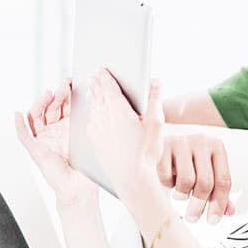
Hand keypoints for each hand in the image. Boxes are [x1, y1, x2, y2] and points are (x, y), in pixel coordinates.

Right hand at [14, 78, 97, 206]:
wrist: (79, 188)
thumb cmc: (87, 168)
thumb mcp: (90, 139)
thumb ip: (91, 122)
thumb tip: (100, 100)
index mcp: (68, 127)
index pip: (64, 105)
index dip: (66, 93)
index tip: (73, 82)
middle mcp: (54, 131)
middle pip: (50, 107)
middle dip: (56, 95)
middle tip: (64, 86)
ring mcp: (44, 139)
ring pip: (36, 116)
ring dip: (40, 103)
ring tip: (48, 94)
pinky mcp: (36, 150)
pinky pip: (24, 135)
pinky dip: (19, 124)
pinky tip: (18, 114)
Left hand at [86, 69, 164, 201]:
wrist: (131, 178)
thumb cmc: (145, 151)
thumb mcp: (156, 123)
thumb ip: (155, 99)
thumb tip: (155, 81)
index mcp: (118, 109)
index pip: (107, 86)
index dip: (105, 76)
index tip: (102, 69)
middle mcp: (103, 117)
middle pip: (97, 95)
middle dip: (96, 84)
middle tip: (93, 75)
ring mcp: (97, 130)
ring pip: (93, 108)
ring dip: (92, 97)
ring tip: (92, 90)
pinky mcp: (95, 142)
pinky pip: (91, 122)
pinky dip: (92, 113)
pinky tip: (94, 115)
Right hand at [159, 134, 235, 223]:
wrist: (158, 140)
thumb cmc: (188, 160)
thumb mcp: (205, 171)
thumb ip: (218, 191)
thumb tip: (230, 212)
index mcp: (217, 146)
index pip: (223, 180)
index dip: (219, 204)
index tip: (212, 221)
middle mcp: (201, 141)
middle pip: (205, 182)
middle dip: (199, 205)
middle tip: (192, 218)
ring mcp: (181, 142)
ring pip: (186, 180)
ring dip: (182, 195)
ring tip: (180, 195)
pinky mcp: (162, 146)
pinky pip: (166, 176)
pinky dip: (167, 185)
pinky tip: (169, 181)